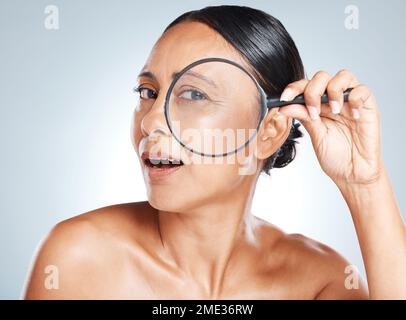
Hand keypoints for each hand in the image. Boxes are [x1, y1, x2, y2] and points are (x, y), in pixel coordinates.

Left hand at [278, 70, 382, 186]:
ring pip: (343, 76)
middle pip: (322, 76)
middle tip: (313, 113)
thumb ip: (303, 117)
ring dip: (334, 91)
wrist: (353, 173)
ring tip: (334, 111)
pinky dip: (355, 99)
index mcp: (317, 105)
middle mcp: (333, 99)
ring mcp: (351, 101)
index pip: (304, 86)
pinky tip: (353, 116)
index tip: (284, 99)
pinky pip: (362, 90)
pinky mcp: (368, 106)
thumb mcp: (315, 135)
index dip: (293, 88)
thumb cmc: (335, 156)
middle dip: (313, 91)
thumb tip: (284, 106)